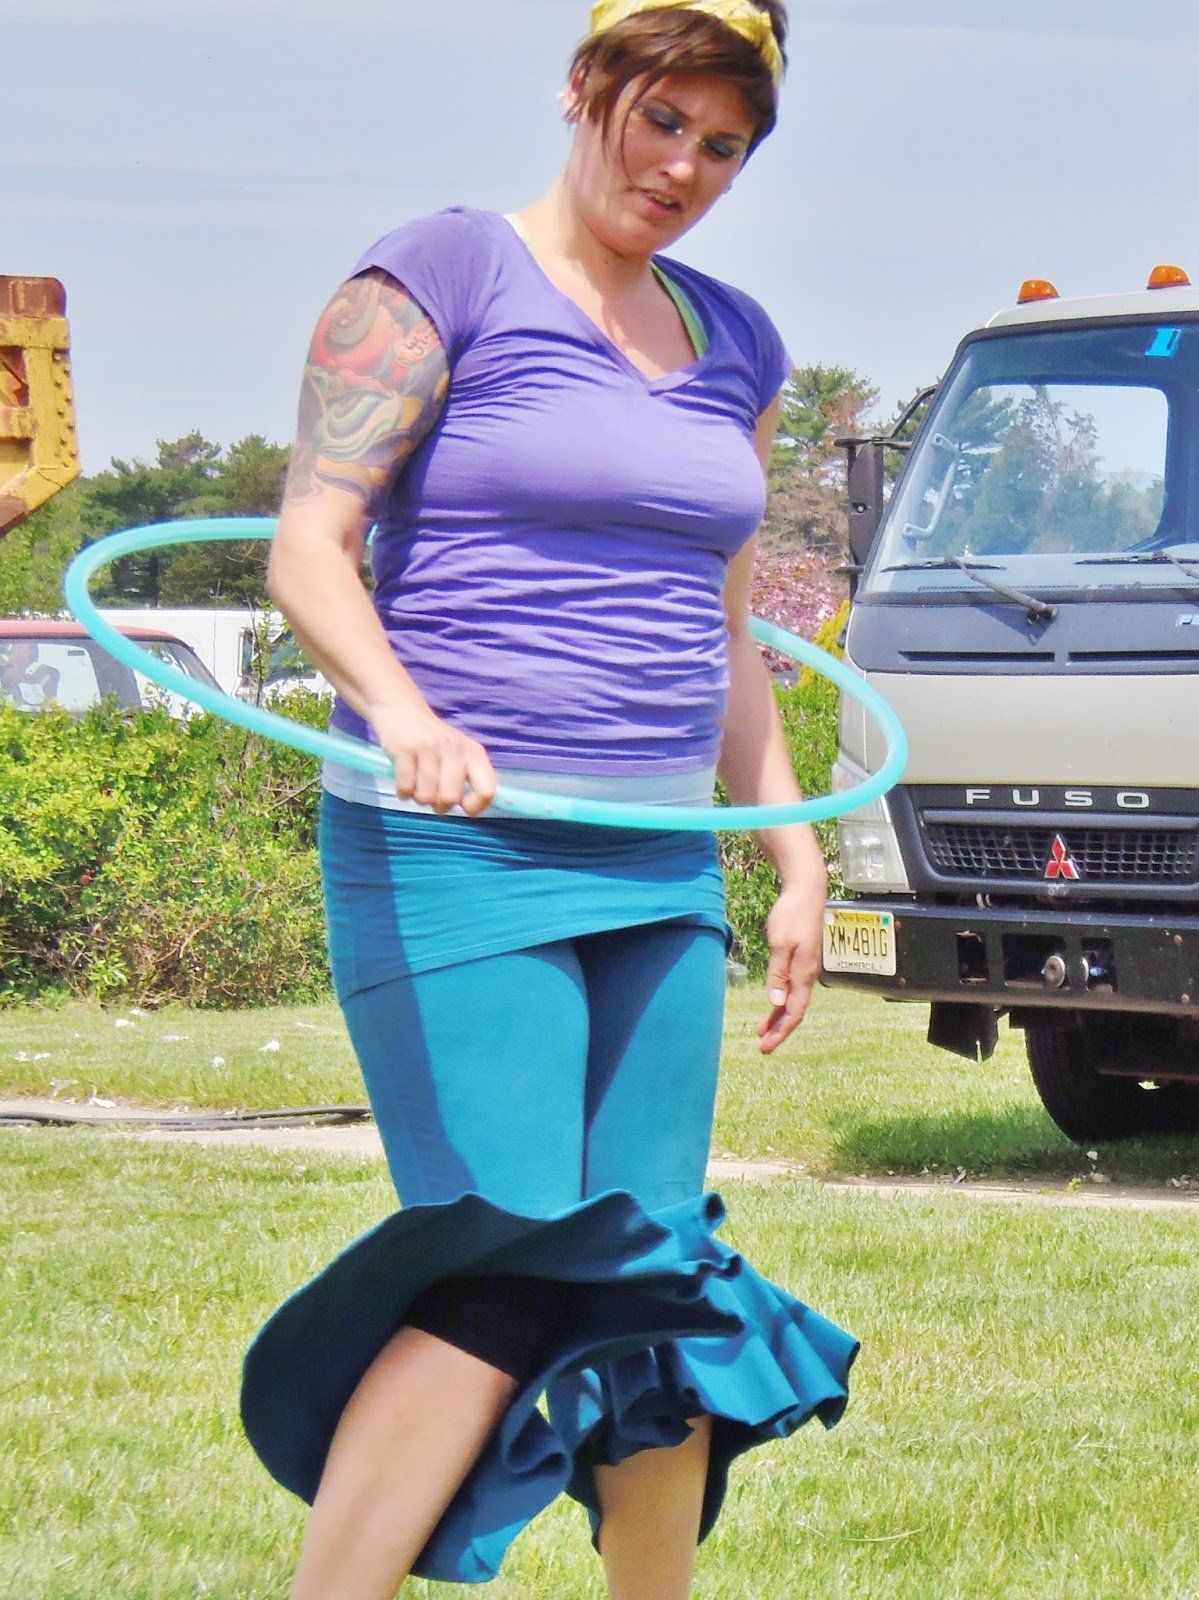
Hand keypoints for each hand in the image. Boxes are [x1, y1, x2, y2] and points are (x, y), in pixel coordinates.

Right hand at [371, 703, 497, 816]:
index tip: (463, 807)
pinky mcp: (404, 749)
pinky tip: (404, 785)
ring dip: (418, 798)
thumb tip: (468, 810)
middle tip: (432, 796)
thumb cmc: (434, 740)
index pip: (487, 790)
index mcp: (474, 753)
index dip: (475, 806)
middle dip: (439, 805)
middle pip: (450, 798)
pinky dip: (403, 792)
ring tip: (417, 786)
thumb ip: (467, 777)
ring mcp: (429, 748)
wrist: (402, 708)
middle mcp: (455, 749)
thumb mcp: (459, 752)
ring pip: (426, 796)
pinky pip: (405, 787)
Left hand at [756, 870, 826, 1053]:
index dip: (780, 1032)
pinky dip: (782, 1000)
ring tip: (761, 1030)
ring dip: (779, 1017)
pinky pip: (793, 988)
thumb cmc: (792, 914)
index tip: (765, 1047)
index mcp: (804, 974)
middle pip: (794, 1011)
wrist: (807, 890)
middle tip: (762, 1046)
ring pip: (793, 1000)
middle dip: (779, 1030)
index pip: (793, 1013)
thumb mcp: (780, 944)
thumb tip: (777, 1003)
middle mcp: (808, 975)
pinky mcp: (802, 959)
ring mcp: (806, 967)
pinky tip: (773, 1003)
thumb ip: (778, 974)